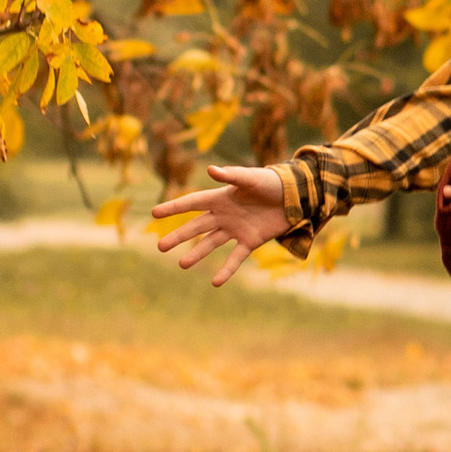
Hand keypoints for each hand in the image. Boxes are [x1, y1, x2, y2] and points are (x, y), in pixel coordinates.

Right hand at [148, 163, 288, 284]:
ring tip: (182, 264)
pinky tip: (215, 282)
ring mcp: (236, 229)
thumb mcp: (252, 178)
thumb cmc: (272, 182)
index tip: (154, 213)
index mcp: (221, 197)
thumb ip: (232, 176)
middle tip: (160, 247)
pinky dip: (226, 269)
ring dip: (197, 254)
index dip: (174, 207)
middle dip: (179, 236)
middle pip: (197, 226)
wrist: (296, 197)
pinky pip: (235, 258)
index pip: (192, 203)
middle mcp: (225, 215)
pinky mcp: (250, 241)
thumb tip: (210, 169)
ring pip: (211, 243)